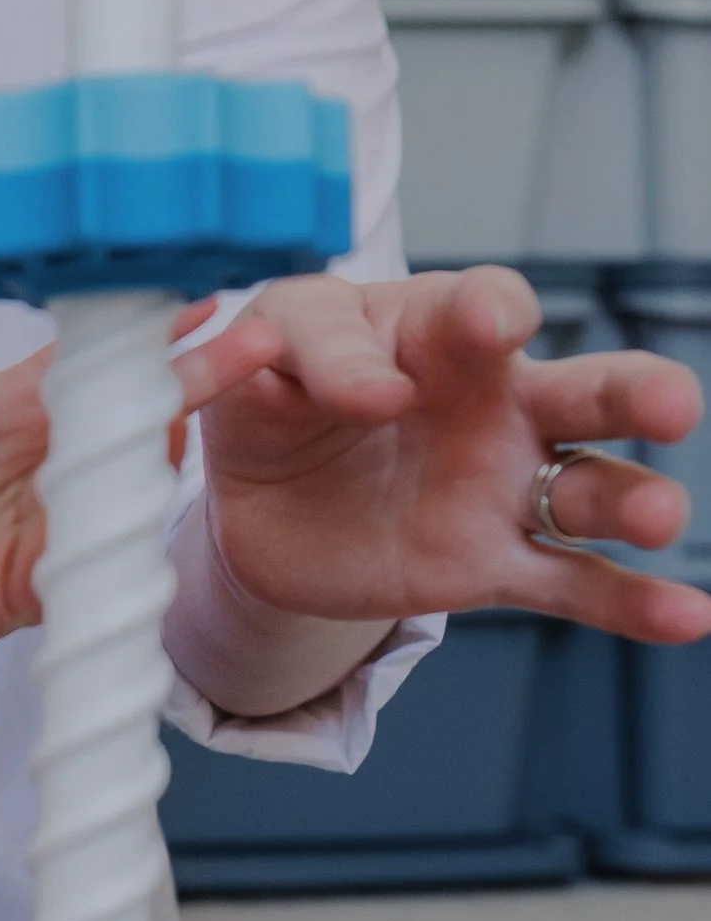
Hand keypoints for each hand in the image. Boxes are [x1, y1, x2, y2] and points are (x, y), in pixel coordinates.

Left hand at [0, 248, 281, 668]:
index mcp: (16, 404)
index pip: (95, 353)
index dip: (145, 324)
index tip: (202, 290)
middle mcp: (51, 451)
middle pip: (136, 405)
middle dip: (199, 373)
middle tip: (257, 337)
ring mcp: (59, 510)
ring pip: (135, 470)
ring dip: (173, 440)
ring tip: (210, 402)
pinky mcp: (52, 569)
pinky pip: (105, 544)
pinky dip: (129, 523)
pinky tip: (151, 495)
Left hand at [198, 266, 710, 640]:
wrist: (253, 496)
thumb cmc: (276, 387)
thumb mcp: (269, 346)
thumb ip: (310, 349)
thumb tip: (375, 388)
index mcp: (440, 331)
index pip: (488, 304)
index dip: (491, 312)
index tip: (484, 329)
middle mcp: (496, 403)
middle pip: (587, 390)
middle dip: (636, 392)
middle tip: (670, 406)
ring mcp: (503, 485)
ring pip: (591, 489)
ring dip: (632, 501)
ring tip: (657, 518)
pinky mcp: (487, 563)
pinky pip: (570, 583)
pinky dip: (629, 604)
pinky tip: (687, 617)